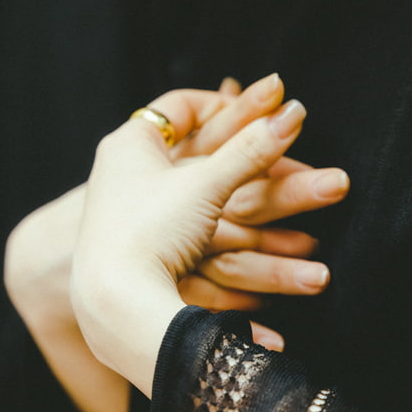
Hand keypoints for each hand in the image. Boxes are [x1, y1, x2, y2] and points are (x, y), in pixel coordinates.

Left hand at [7, 75, 346, 349]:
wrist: (113, 306)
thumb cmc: (150, 231)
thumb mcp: (205, 184)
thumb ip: (250, 150)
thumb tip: (295, 112)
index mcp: (130, 143)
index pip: (182, 106)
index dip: (227, 104)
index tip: (266, 114)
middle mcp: (124, 173)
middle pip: (197, 152)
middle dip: (249, 156)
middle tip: (286, 154)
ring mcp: (131, 213)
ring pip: (202, 199)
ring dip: (251, 205)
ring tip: (297, 225)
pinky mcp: (141, 249)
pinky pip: (193, 232)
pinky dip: (230, 237)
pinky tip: (261, 249)